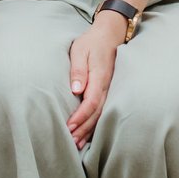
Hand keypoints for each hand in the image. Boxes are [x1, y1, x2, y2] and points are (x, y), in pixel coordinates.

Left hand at [66, 13, 126, 147]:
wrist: (110, 34)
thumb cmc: (92, 41)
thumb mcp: (80, 50)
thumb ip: (78, 70)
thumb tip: (76, 90)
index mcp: (99, 76)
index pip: (91, 102)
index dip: (80, 117)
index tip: (69, 127)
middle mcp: (106, 86)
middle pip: (96, 113)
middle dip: (83, 129)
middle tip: (70, 142)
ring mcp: (109, 89)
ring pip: (100, 115)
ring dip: (89, 130)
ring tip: (77, 143)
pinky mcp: (108, 90)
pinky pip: (102, 111)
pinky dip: (95, 124)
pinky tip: (87, 133)